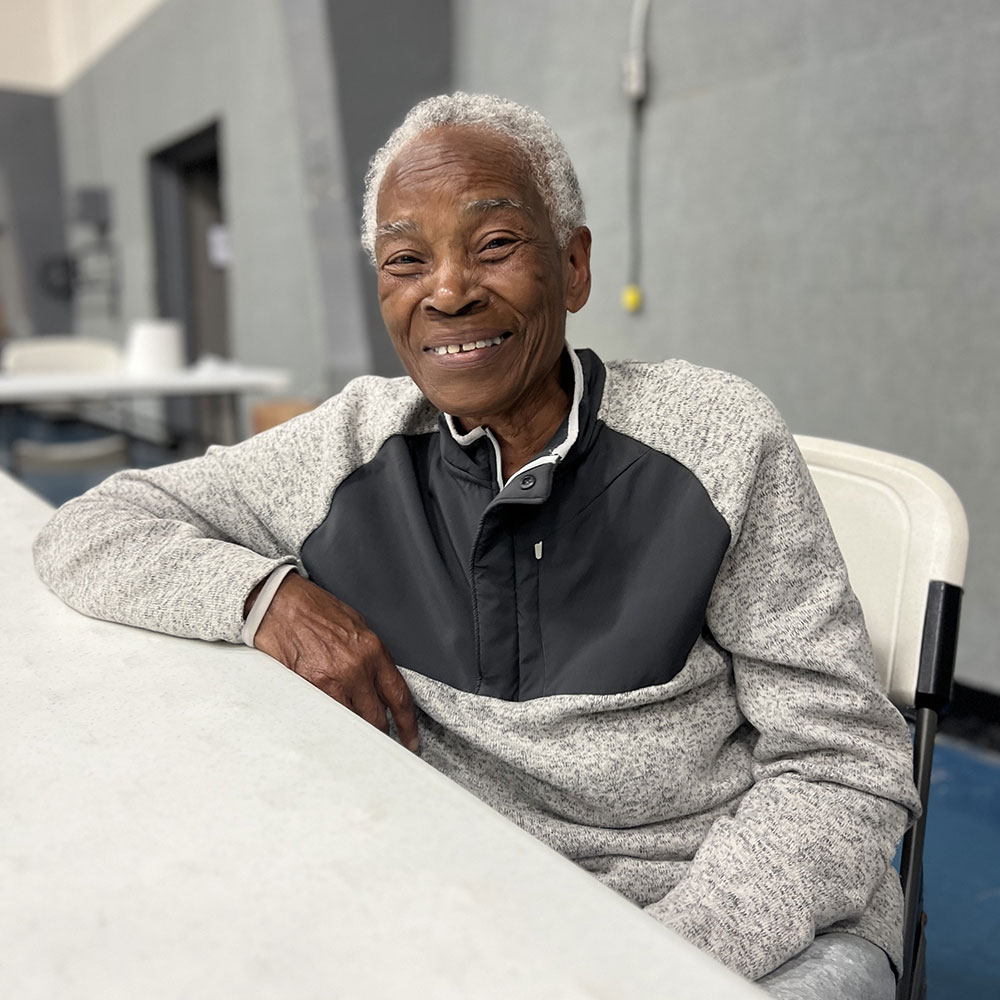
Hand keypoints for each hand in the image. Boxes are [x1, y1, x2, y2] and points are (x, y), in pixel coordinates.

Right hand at [250, 573, 418, 751]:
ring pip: (351, 722)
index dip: (408, 724)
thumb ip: (371, 657)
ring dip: (354, 731)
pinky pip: (325, 717)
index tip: (410, 739)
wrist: (281, 603)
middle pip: (376, 717)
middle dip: (380, 733)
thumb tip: (380, 682)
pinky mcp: (307, 688)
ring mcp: (330, 680)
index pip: (399, 696)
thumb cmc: (316, 610)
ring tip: (354, 737)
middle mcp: (356, 668)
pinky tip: (330, 726)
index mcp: (373, 650)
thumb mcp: (357, 626)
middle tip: (381, 742)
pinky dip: (330, 724)